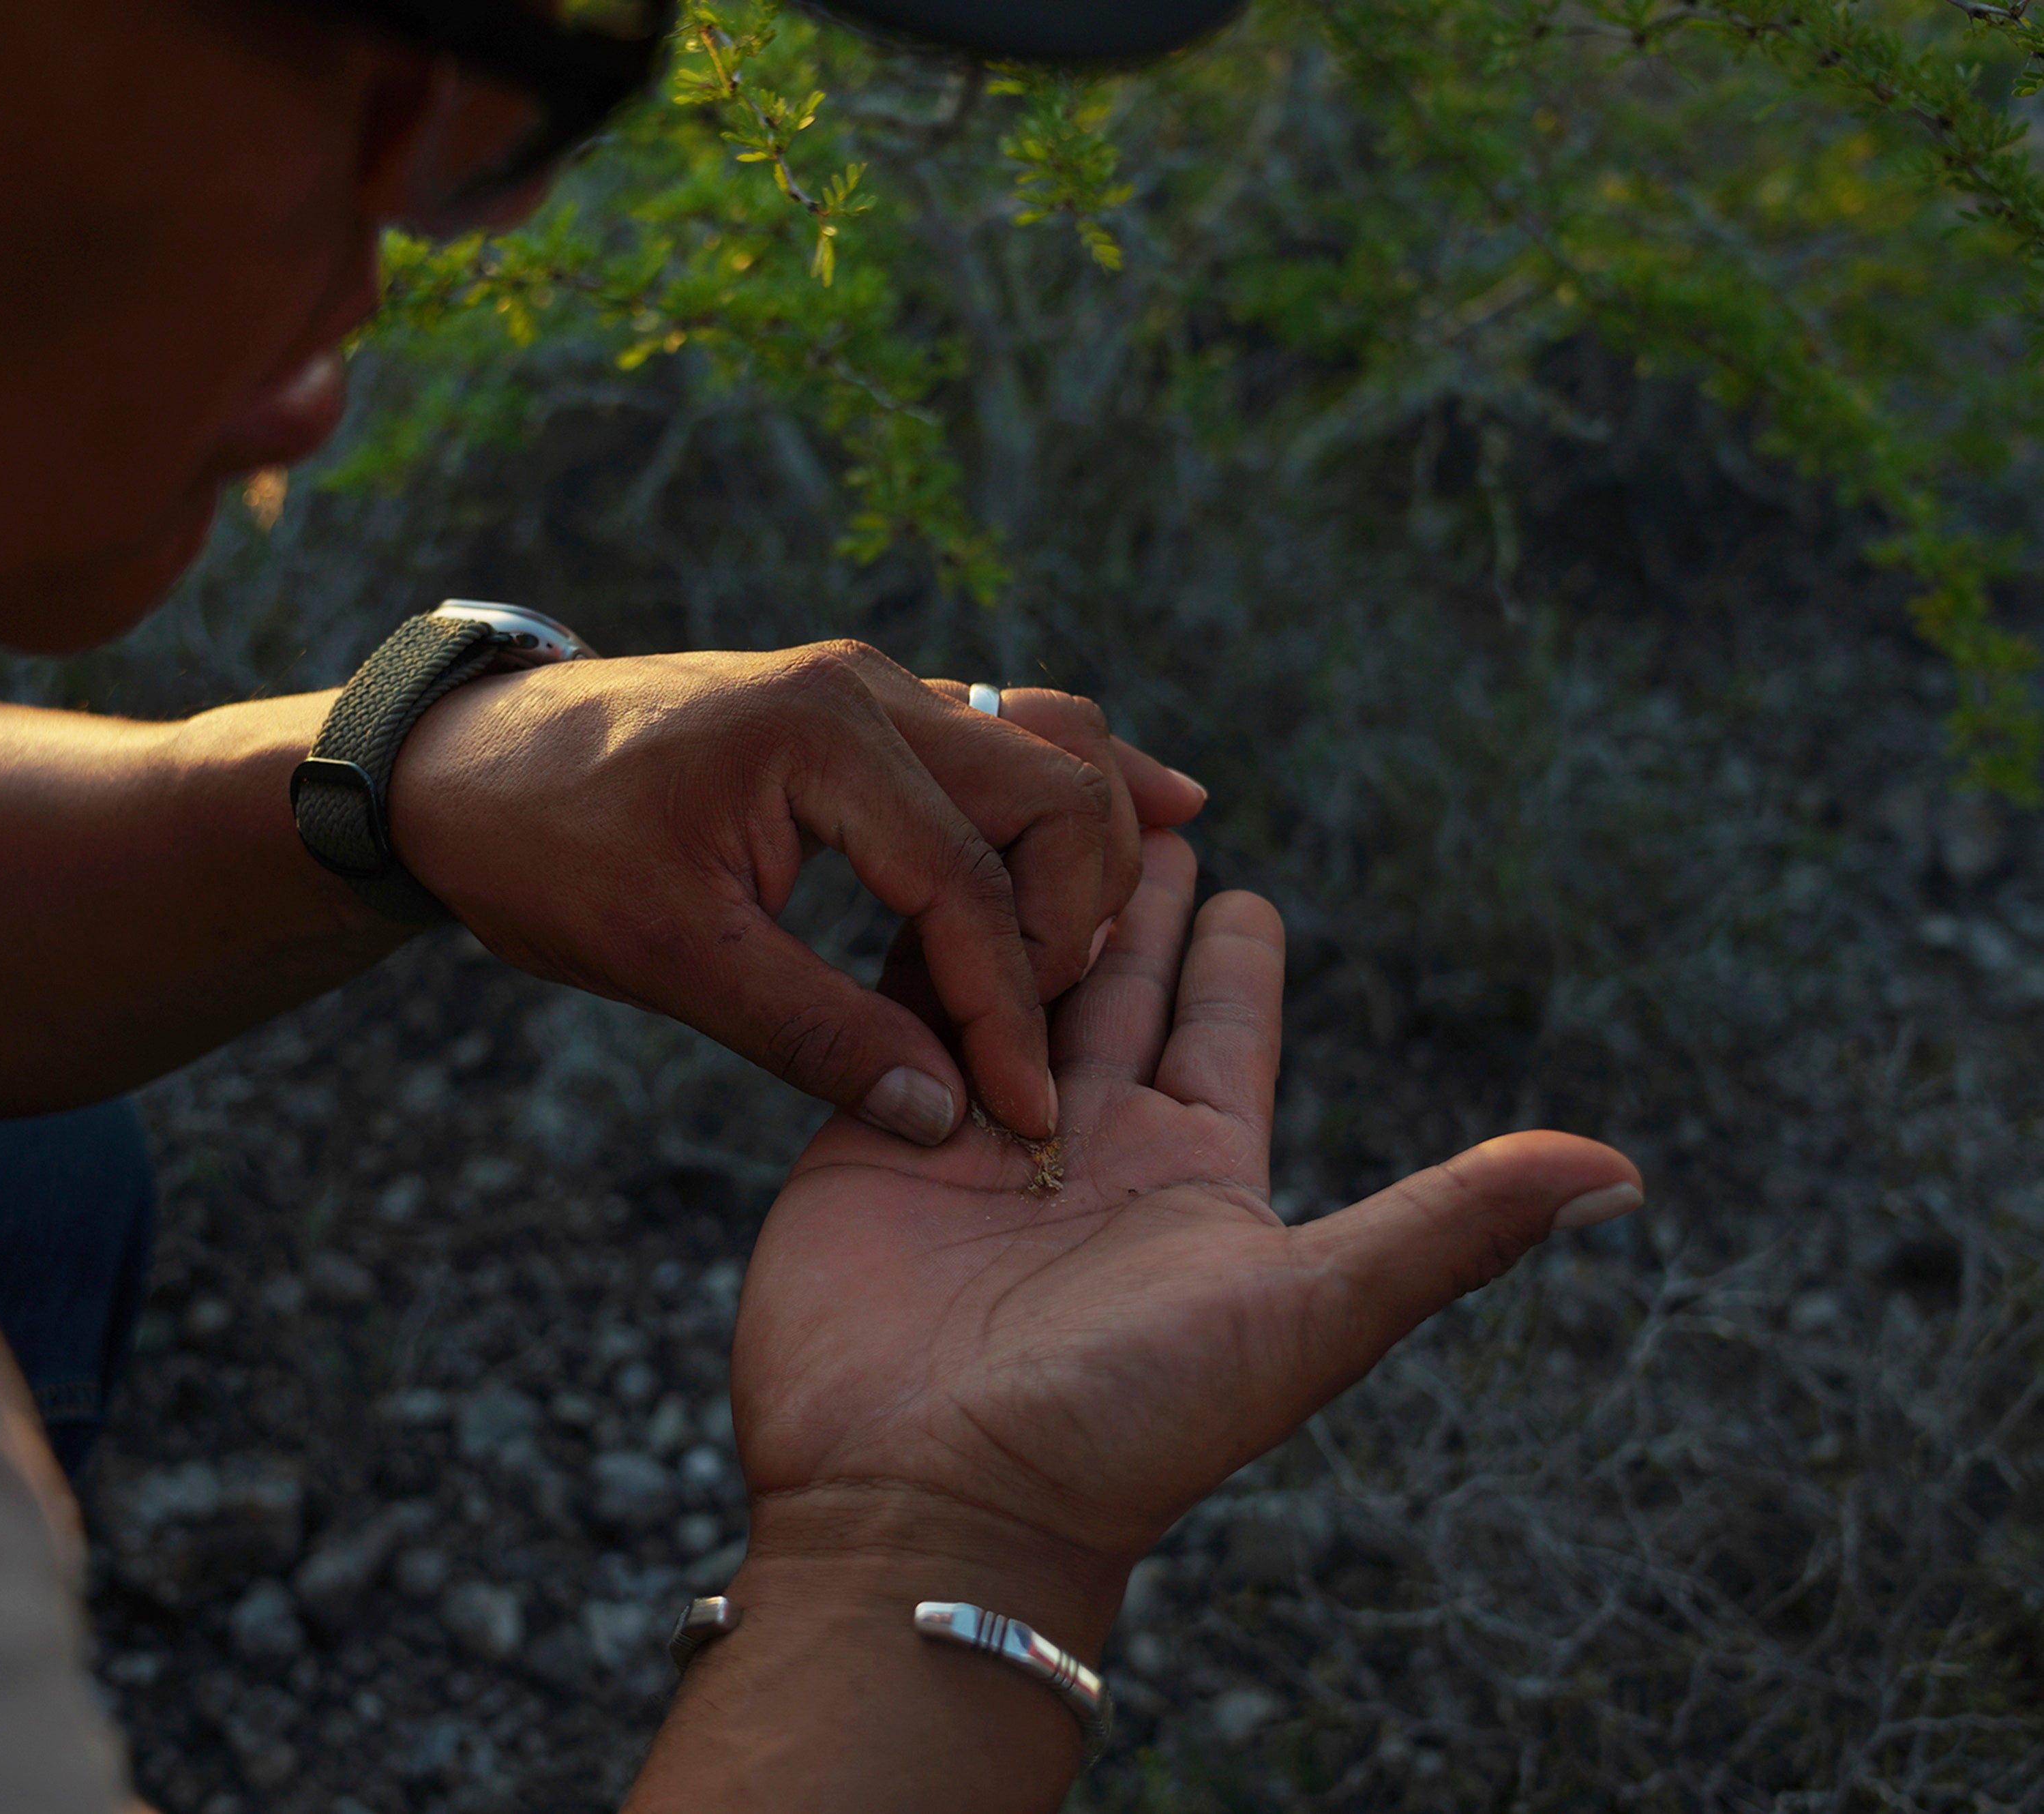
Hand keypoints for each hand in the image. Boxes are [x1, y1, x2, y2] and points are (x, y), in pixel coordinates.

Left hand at [390, 641, 1201, 1141]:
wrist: (463, 763)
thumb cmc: (546, 849)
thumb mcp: (667, 958)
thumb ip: (812, 1033)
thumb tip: (942, 1114)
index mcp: (823, 738)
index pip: (970, 885)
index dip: (1009, 1012)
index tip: (1025, 1113)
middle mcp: (870, 689)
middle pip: (1054, 792)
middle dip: (1073, 923)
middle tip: (1047, 1037)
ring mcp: (874, 688)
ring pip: (1049, 743)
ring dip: (1091, 846)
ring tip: (1115, 946)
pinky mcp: (866, 710)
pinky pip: (1009, 733)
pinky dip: (1071, 789)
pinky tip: (1152, 817)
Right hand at [727, 830, 1642, 1645]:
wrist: (932, 1505)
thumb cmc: (1130, 1425)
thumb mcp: (1312, 1313)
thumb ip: (1451, 1227)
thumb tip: (1625, 1173)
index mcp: (1196, 1174)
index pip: (1222, 1027)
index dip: (1235, 952)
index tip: (1243, 879)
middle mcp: (1089, 1148)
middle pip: (1114, 986)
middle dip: (1125, 898)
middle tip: (1131, 801)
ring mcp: (976, 1138)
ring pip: (1010, 980)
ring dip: (1022, 900)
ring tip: (1027, 809)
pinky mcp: (876, 1136)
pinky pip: (902, 1011)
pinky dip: (918, 942)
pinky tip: (922, 872)